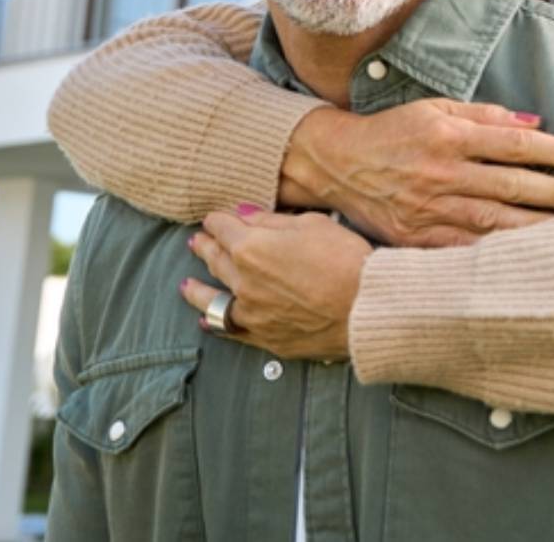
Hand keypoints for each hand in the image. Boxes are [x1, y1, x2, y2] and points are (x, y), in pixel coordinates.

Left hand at [182, 208, 369, 361]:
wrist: (367, 307)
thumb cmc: (346, 260)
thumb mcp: (313, 225)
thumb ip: (272, 221)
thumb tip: (245, 215)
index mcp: (251, 247)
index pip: (223, 228)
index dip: (218, 220)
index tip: (215, 218)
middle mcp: (243, 281)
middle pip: (216, 259)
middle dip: (205, 247)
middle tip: (198, 242)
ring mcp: (252, 313)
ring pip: (212, 299)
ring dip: (197, 289)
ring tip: (187, 284)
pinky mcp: (265, 338)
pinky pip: (230, 330)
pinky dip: (215, 323)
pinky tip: (205, 320)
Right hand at [279, 99, 553, 247]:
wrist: (335, 163)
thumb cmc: (394, 132)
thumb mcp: (437, 108)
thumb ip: (487, 115)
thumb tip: (536, 124)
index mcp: (450, 135)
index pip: (516, 145)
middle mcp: (442, 172)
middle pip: (512, 186)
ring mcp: (429, 208)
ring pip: (493, 223)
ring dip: (538, 229)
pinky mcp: (417, 238)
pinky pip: (464, 250)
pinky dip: (497, 256)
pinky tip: (527, 260)